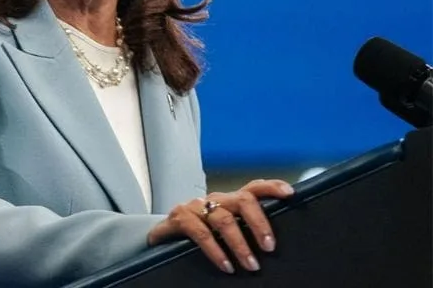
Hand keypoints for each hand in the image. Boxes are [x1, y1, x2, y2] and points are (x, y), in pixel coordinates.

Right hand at [147, 179, 294, 273]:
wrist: (163, 237)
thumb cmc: (199, 234)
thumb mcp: (223, 230)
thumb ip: (242, 230)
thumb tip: (271, 246)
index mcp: (230, 201)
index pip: (254, 188)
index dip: (271, 187)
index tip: (289, 193)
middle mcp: (215, 199)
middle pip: (243, 200)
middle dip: (259, 223)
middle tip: (269, 247)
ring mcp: (196, 206)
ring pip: (223, 219)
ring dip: (239, 244)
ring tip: (251, 265)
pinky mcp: (179, 217)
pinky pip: (201, 233)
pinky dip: (216, 251)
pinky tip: (226, 265)